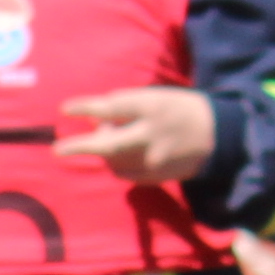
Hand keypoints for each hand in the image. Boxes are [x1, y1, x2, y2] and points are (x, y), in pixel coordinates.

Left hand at [59, 85, 215, 186]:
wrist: (216, 135)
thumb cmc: (178, 109)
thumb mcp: (155, 98)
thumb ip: (125, 107)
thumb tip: (93, 120)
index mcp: (152, 107)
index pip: (113, 106)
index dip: (86, 108)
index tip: (64, 110)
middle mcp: (151, 134)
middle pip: (109, 144)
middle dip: (80, 147)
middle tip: (57, 150)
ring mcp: (153, 159)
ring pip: (112, 159)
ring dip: (103, 149)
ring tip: (113, 135)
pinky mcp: (155, 176)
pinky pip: (123, 172)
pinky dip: (115, 162)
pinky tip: (123, 153)